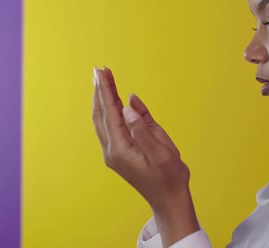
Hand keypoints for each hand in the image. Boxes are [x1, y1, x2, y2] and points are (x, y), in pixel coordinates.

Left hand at [92, 66, 199, 246]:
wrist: (169, 200)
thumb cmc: (169, 177)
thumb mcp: (162, 153)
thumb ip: (143, 129)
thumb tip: (127, 106)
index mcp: (120, 149)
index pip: (109, 112)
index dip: (105, 90)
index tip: (101, 71)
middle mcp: (112, 150)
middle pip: (102, 114)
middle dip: (100, 90)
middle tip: (99, 69)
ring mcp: (115, 153)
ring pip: (104, 120)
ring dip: (103, 99)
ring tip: (103, 80)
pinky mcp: (121, 153)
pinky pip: (114, 128)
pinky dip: (113, 111)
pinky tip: (118, 100)